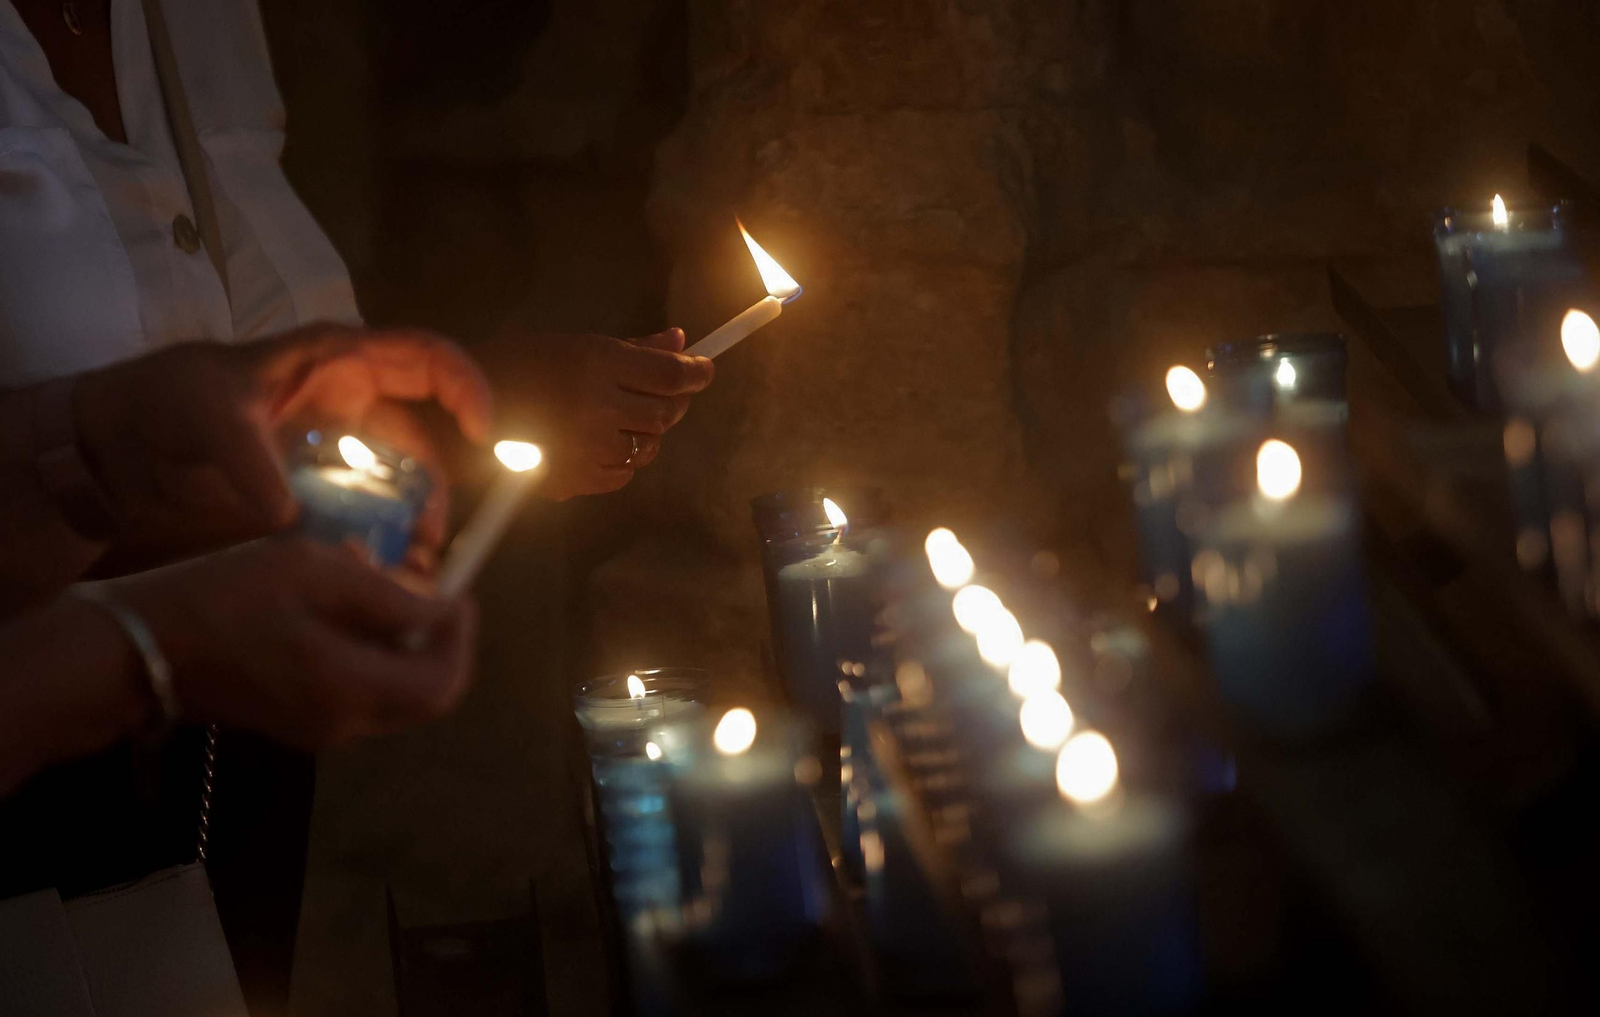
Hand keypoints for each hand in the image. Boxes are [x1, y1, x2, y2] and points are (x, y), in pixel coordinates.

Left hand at [71, 322, 492, 555]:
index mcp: (336, 361)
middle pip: (421, 443)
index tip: (482, 435)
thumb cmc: (163, 401)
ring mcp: (332, 453)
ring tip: (406, 572)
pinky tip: (373, 577)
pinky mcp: (314, 496)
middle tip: (428, 542)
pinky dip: (372, 548)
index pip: (425, 359)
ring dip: (407, 529)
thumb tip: (287, 514)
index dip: (465, 388)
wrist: (112, 450)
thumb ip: (251, 460)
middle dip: (434, 492)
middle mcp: (348, 406)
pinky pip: (360, 521)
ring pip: (395, 490)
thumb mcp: (205, 414)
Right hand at [109, 538, 475, 748]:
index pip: (443, 685)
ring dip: (396, 636)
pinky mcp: (298, 721)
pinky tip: (332, 601)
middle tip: (418, 584)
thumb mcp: (313, 574)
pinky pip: (356, 689)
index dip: (462, 641)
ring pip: (391, 689)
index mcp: (351, 690)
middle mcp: (344, 723)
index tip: (460, 596)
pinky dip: (364, 648)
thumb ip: (389, 595)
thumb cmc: (224, 600)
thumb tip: (446, 607)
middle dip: (433, 638)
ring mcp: (319, 729)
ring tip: (364, 575)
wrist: (139, 649)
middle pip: (423, 693)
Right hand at [484, 328, 713, 499]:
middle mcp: (598, 405)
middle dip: (675, 401)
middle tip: (668, 392)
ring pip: (649, 445)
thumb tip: (680, 340)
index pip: (670, 374)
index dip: (696, 372)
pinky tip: (601, 442)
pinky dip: (623, 458)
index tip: (704, 369)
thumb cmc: (510, 368)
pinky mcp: (579, 479)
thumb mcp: (568, 344)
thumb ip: (630, 348)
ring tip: (624, 416)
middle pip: (666, 412)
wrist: (451, 418)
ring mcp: (589, 447)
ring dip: (648, 430)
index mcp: (595, 362)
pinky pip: (624, 472)